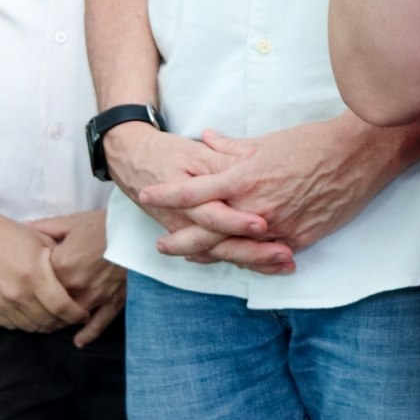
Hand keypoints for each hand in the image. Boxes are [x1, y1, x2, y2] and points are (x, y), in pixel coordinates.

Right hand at [0, 206, 87, 334]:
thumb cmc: (9, 234)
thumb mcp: (42, 241)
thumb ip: (59, 265)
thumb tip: (76, 282)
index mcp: (34, 275)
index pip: (62, 308)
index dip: (76, 315)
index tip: (83, 315)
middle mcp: (16, 293)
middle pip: (47, 321)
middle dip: (63, 322)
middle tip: (70, 318)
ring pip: (29, 326)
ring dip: (44, 325)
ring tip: (52, 318)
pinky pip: (10, 324)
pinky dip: (24, 322)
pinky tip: (31, 314)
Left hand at [31, 208, 126, 347]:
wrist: (138, 230)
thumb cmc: (104, 224)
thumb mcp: (72, 222)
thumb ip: (44, 228)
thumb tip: (21, 227)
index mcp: (61, 265)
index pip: (37, 281)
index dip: (31, 281)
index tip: (27, 280)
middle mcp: (76, 285)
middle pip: (51, 303)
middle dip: (42, 305)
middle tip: (34, 306)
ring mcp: (95, 297)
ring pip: (70, 317)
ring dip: (60, 320)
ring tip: (51, 322)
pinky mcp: (113, 302)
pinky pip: (99, 324)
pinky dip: (87, 334)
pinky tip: (78, 341)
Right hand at [103, 124, 290, 275]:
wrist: (132, 162)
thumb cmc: (164, 154)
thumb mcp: (193, 153)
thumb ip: (221, 159)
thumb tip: (249, 161)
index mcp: (188, 198)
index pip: (214, 215)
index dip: (238, 221)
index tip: (264, 226)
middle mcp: (187, 222)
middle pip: (222, 243)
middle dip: (255, 252)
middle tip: (286, 255)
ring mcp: (190, 232)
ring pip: (223, 254)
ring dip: (255, 260)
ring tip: (287, 263)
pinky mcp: (194, 236)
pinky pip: (218, 254)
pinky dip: (244, 260)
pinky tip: (270, 266)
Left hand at [144, 118, 404, 270]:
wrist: (359, 155)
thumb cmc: (313, 142)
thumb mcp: (267, 142)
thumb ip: (232, 148)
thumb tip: (205, 139)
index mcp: (246, 177)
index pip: (195, 190)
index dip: (168, 194)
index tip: (147, 194)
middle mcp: (257, 206)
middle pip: (207, 230)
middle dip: (181, 239)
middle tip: (161, 246)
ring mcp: (278, 227)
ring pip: (235, 249)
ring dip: (211, 253)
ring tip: (193, 257)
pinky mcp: (299, 239)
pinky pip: (266, 255)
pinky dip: (248, 258)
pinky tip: (236, 260)